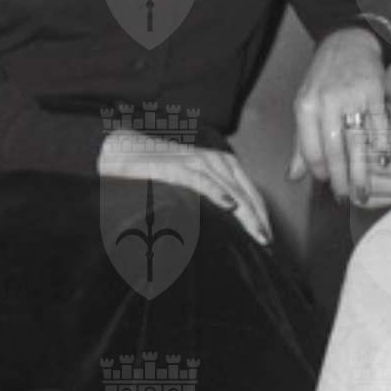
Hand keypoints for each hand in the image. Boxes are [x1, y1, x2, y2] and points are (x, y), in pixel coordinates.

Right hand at [98, 129, 273, 246]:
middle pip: (245, 191)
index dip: (262, 214)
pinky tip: (228, 204)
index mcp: (220, 164)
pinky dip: (216, 190)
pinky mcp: (175, 165)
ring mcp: (195, 161)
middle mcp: (214, 160)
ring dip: (246, 211)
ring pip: (229, 187)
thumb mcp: (188, 183)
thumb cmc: (156, 170)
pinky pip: (200, 179)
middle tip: (268, 241)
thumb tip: (226, 218)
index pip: (249, 191)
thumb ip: (207, 196)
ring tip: (258, 232)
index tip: (269, 238)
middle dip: (259, 217)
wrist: (121, 149)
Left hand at [291, 26, 390, 206]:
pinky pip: (380, 124)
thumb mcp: (306, 106)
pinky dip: (383, 145)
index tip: (329, 185)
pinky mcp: (374, 90)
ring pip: (357, 141)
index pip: (311, 150)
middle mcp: (326, 101)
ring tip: (365, 188)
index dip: (320, 172)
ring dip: (362, 169)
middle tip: (349, 196)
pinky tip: (385, 160)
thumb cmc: (324, 79)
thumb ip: (301, 143)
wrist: (348, 42)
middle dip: (342, 178)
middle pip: (335, 150)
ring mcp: (351, 95)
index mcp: (306, 106)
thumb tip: (294, 176)